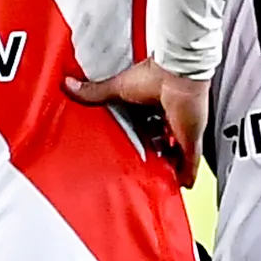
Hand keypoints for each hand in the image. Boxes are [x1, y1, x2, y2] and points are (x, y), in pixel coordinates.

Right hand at [67, 59, 204, 183]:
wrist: (177, 76)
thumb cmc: (154, 76)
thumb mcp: (117, 88)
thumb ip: (95, 92)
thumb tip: (69, 85)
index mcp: (153, 102)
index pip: (147, 122)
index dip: (141, 133)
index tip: (133, 142)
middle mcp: (170, 116)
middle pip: (162, 138)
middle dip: (155, 150)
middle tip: (144, 162)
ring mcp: (182, 129)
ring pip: (176, 151)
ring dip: (169, 163)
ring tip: (159, 176)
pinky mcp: (191, 140)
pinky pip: (190, 162)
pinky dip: (187, 174)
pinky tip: (183, 183)